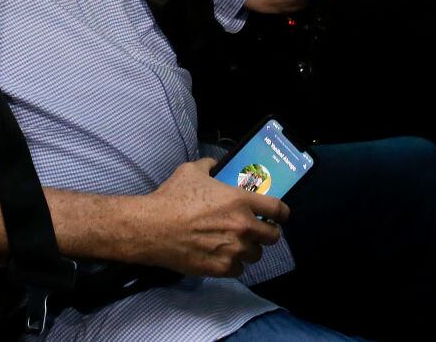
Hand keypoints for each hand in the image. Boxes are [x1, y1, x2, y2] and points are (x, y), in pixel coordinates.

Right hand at [136, 158, 289, 276]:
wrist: (153, 227)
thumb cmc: (172, 197)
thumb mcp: (191, 171)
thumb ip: (209, 166)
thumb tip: (216, 165)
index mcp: (240, 201)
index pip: (278, 209)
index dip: (282, 213)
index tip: (279, 216)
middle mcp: (243, 226)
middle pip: (273, 236)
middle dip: (267, 233)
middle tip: (257, 231)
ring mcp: (234, 250)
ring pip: (256, 254)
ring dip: (249, 249)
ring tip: (236, 245)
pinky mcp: (222, 268)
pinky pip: (239, 269)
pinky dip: (233, 264)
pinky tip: (222, 256)